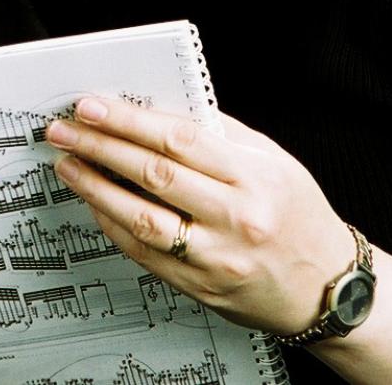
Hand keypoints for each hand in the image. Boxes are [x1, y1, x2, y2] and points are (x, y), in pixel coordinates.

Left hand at [46, 96, 355, 333]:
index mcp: (256, 177)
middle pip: (154, 175)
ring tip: (69, 164)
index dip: (129, 120)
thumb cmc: (299, 216)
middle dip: (101, 147)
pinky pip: (146, 253)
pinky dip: (114, 225)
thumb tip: (161, 109)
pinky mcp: (201, 286)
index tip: (92, 106)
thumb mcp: (275, 161)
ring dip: (96, 188)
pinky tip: (95, 203)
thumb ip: (222, 134)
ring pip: (142, 218)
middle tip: (66, 130)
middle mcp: (236, 218)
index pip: (179, 140)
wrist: (325, 287)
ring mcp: (216, 257)